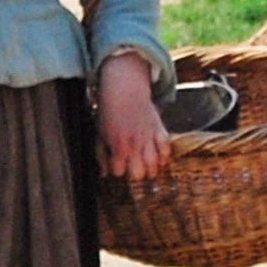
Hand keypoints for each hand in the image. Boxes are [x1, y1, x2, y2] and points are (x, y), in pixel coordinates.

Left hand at [95, 53, 171, 181]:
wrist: (124, 91)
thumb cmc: (109, 114)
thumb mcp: (100, 135)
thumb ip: (101, 156)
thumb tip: (104, 175)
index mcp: (117, 146)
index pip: (119, 171)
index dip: (118, 171)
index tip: (117, 165)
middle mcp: (133, 144)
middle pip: (138, 173)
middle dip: (136, 175)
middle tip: (134, 169)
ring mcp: (148, 137)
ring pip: (154, 164)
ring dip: (151, 170)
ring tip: (148, 169)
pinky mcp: (159, 129)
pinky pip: (166, 147)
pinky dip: (165, 156)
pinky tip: (160, 158)